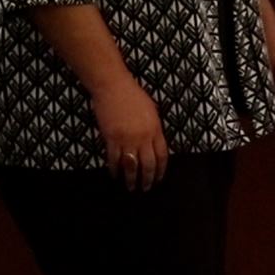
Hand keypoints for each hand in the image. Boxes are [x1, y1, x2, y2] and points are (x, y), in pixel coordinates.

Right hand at [92, 73, 167, 190]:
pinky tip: (114, 175)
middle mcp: (143, 137)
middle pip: (148, 164)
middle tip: (145, 188)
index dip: (161, 170)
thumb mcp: (151, 110)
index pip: (162, 155)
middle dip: (148, 179)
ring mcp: (127, 139)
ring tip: (131, 187)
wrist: (113, 86)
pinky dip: (114, 169)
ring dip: (131, 179)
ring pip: (132, 166)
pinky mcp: (112, 138)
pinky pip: (114, 159)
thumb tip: (154, 142)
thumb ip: (154, 127)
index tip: (159, 178)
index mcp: (155, 129)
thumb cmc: (132, 93)